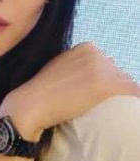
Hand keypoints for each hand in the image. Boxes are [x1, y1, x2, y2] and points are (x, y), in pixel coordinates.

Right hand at [0, 42, 138, 140]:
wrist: (31, 104)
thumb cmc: (40, 93)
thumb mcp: (59, 69)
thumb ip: (77, 68)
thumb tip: (93, 80)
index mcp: (85, 47)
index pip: (107, 65)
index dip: (101, 82)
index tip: (87, 94)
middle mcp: (96, 53)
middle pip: (118, 74)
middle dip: (110, 89)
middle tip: (92, 104)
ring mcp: (102, 68)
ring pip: (126, 84)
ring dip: (118, 98)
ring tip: (100, 110)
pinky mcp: (108, 84)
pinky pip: (134, 94)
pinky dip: (130, 104)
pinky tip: (115, 113)